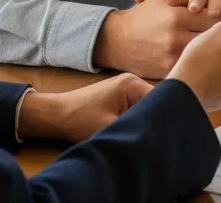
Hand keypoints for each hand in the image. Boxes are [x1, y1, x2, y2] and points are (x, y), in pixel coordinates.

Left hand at [16, 73, 152, 142]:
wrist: (56, 115)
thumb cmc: (79, 119)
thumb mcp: (111, 128)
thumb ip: (137, 130)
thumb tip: (157, 138)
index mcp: (132, 84)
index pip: (162, 101)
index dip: (164, 119)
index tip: (164, 136)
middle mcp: (132, 81)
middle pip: (155, 103)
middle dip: (154, 121)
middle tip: (153, 138)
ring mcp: (125, 87)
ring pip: (145, 107)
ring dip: (143, 121)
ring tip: (141, 135)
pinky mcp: (119, 96)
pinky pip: (136, 107)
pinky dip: (135, 119)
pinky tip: (131, 131)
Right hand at [94, 0, 220, 78]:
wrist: (118, 42)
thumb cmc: (145, 14)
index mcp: (176, 16)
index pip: (215, 15)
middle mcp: (175, 38)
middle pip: (215, 36)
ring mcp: (173, 58)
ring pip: (209, 53)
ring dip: (218, 47)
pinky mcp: (171, 72)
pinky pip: (197, 67)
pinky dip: (204, 61)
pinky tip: (208, 57)